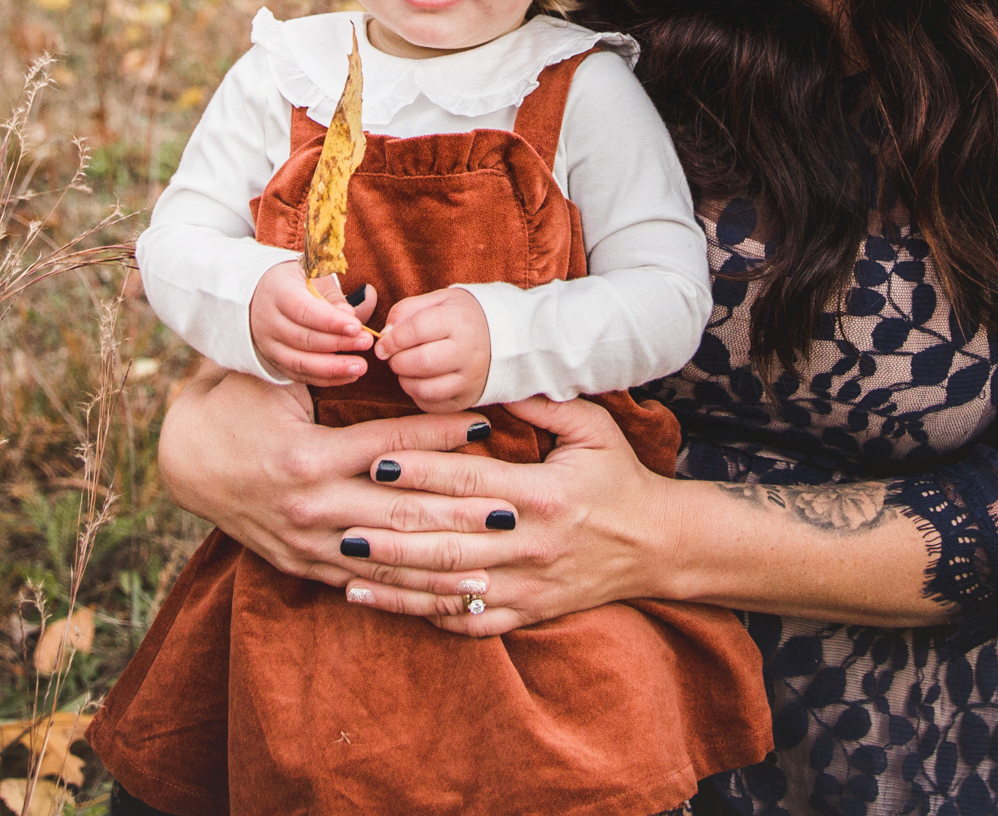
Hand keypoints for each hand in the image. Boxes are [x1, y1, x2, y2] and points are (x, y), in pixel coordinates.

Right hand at [157, 365, 517, 585]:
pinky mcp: (306, 566)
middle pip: (400, 511)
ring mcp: (309, 544)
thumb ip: (325, 356)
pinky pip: (367, 585)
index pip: (392, 444)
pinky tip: (447, 598)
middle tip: (512, 506)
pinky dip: (410, 592)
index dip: (442, 433)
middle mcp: (312, 508)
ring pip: (389, 559)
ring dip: (444, 564)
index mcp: (308, 458)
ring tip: (494, 566)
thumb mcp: (274, 378)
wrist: (184, 463)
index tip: (487, 425)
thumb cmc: (237, 407)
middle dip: (459, 511)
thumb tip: (369, 305)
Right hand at [249, 259, 376, 383]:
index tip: (356, 326)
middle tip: (366, 342)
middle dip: (338, 343)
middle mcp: (269, 321)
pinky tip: (348, 376)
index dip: (330, 321)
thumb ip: (332, 295)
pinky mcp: (275, 361)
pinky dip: (325, 379)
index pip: (302, 309)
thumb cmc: (296, 282)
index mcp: (277, 292)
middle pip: (303, 338)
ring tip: (360, 367)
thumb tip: (350, 316)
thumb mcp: (313, 275)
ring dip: (333, 368)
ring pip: (300, 362)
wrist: (260, 295)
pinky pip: (299, 375)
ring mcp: (269, 345)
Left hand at [340, 395, 675, 634]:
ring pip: (451, 586)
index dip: (420, 473)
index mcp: (544, 494)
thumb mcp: (592, 427)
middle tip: (340, 520)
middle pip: (449, 541)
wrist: (658, 544)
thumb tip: (491, 378)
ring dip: (395, 578)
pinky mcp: (528, 612)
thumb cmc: (619, 476)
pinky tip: (386, 603)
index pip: (469, 483)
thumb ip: (543, 403)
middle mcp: (533, 544)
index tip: (375, 462)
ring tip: (345, 566)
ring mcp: (529, 585)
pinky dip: (425, 614)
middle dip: (391, 531)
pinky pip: (470, 620)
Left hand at [374, 288, 490, 412]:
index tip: (382, 343)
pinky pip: (432, 405)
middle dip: (397, 360)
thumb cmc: (460, 317)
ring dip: (405, 380)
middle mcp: (468, 351)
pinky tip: (420, 379)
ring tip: (406, 368)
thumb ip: (407, 310)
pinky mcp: (465, 399)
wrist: (501, 336)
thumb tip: (384, 334)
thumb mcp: (438, 301)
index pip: (418, 329)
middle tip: (393, 356)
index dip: (393, 338)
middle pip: (421, 362)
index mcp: (459, 321)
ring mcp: (469, 379)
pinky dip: (417, 394)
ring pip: (425, 389)